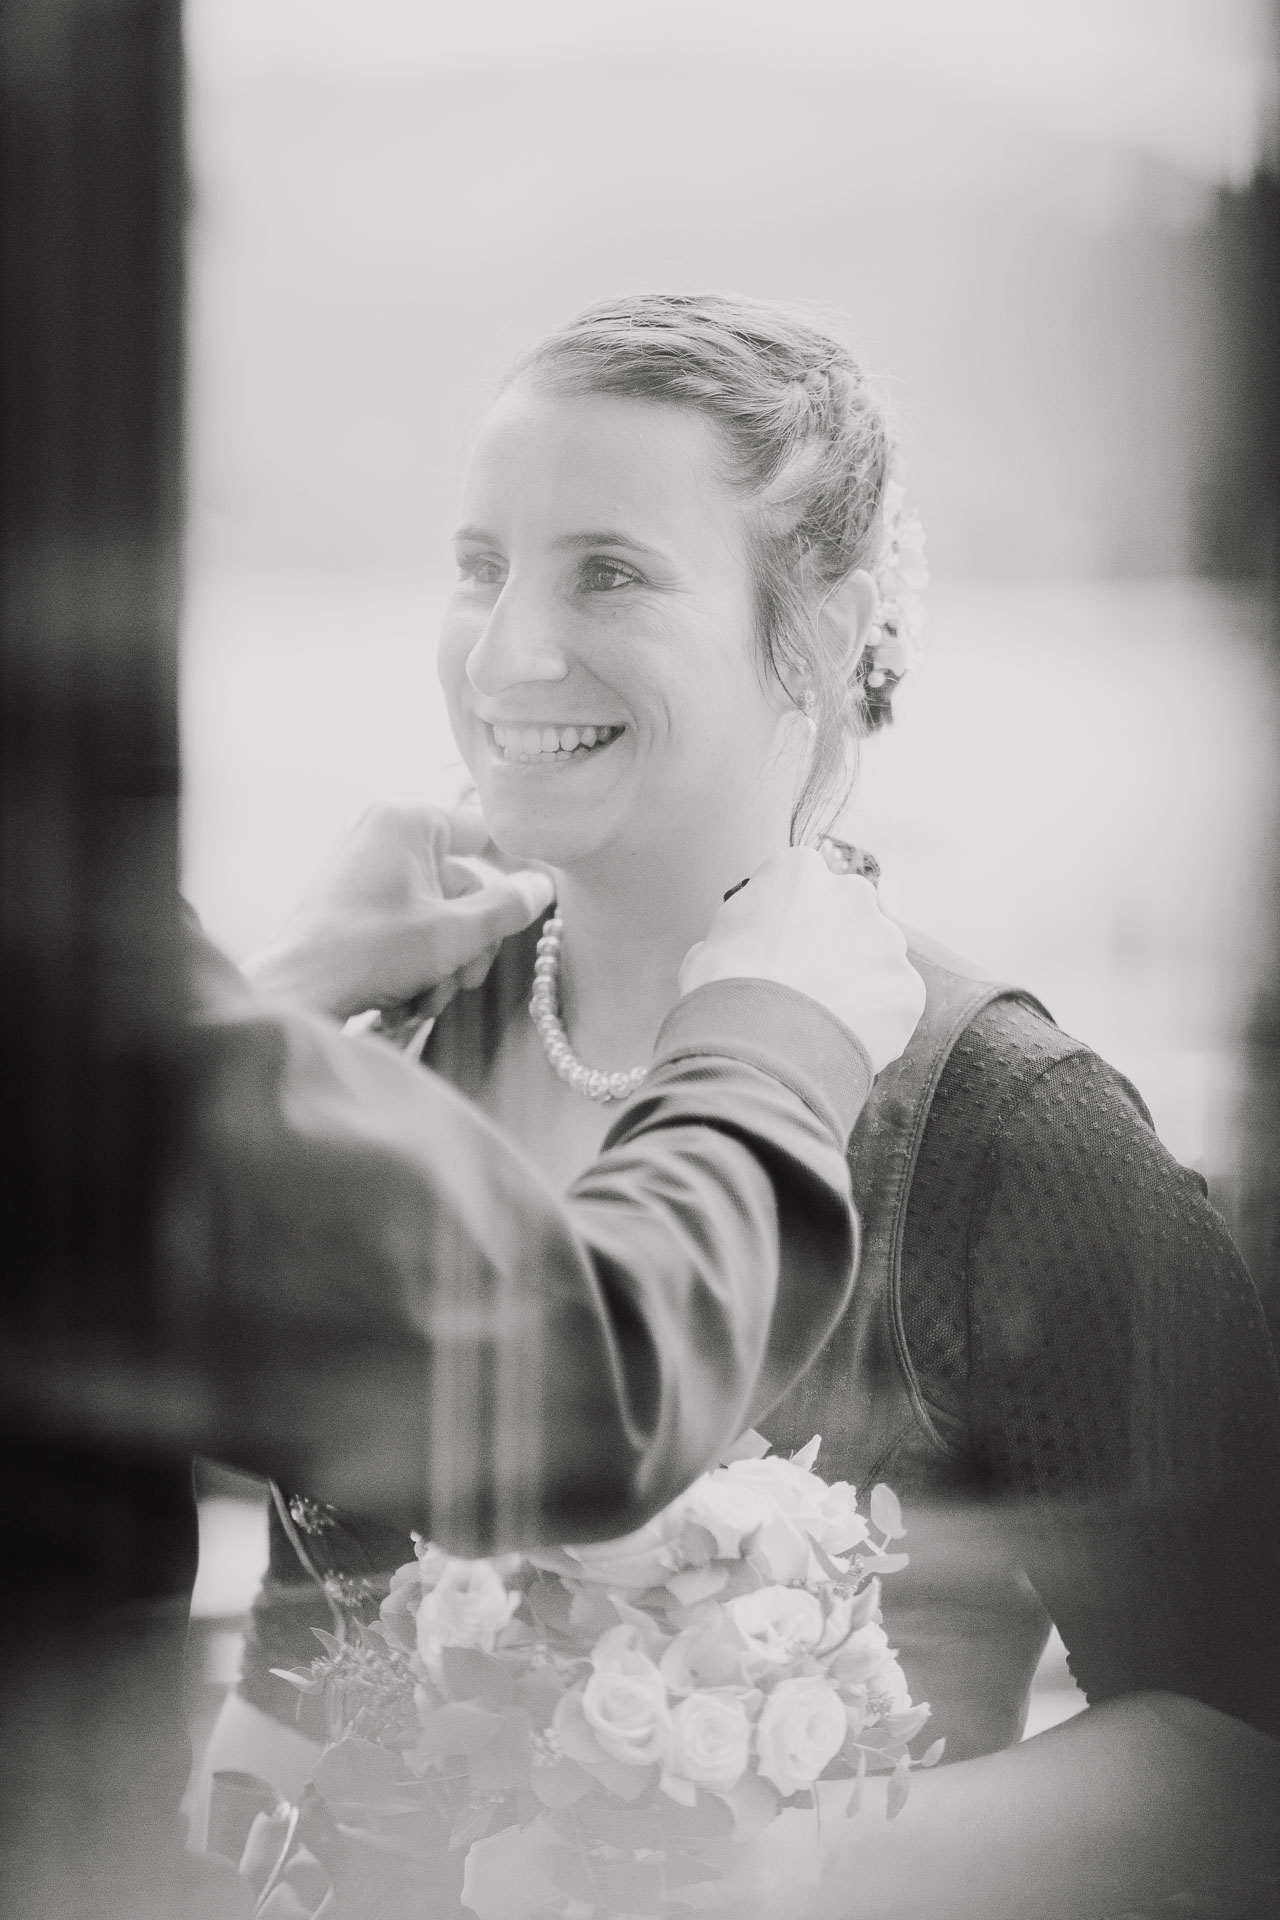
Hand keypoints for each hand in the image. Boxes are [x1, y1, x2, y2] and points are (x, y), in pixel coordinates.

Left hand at [244, 801, 554, 1020]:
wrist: (294, 995)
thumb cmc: (371, 953)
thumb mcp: (454, 933)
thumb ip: (507, 907)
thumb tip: (543, 886)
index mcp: (407, 820)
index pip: (485, 831)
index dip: (516, 868)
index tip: (534, 904)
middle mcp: (384, 834)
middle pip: (461, 887)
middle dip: (467, 946)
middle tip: (465, 981)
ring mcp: (365, 870)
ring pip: (436, 918)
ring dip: (442, 967)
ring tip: (423, 1002)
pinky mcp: (353, 906)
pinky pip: (406, 929)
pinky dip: (412, 968)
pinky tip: (399, 1004)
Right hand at [678, 846, 923, 1072]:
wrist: (758, 1050)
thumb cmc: (724, 994)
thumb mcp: (708, 948)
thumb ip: (739, 933)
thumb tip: (741, 948)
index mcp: (797, 873)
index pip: (803, 880)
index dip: (791, 916)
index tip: (782, 943)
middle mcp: (850, 894)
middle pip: (848, 913)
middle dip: (833, 942)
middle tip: (806, 983)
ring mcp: (886, 941)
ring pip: (876, 957)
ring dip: (857, 981)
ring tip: (823, 1020)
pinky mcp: (907, 987)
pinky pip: (893, 1001)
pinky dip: (876, 1020)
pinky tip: (843, 1039)